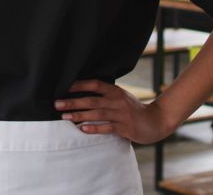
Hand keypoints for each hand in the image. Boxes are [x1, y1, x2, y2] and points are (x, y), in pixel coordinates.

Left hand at [55, 80, 173, 143]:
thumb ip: (106, 95)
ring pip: (97, 114)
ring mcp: (121, 114)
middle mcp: (117, 101)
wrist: (155, 121)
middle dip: (73, 102)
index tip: (64, 87)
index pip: (95, 84)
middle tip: (57, 104)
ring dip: (79, 115)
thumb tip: (84, 93)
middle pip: (92, 100)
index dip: (79, 85)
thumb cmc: (134, 110)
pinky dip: (94, 128)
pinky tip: (83, 129)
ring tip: (65, 117)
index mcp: (115, 91)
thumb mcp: (121, 98)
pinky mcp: (124, 127)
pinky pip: (107, 127)